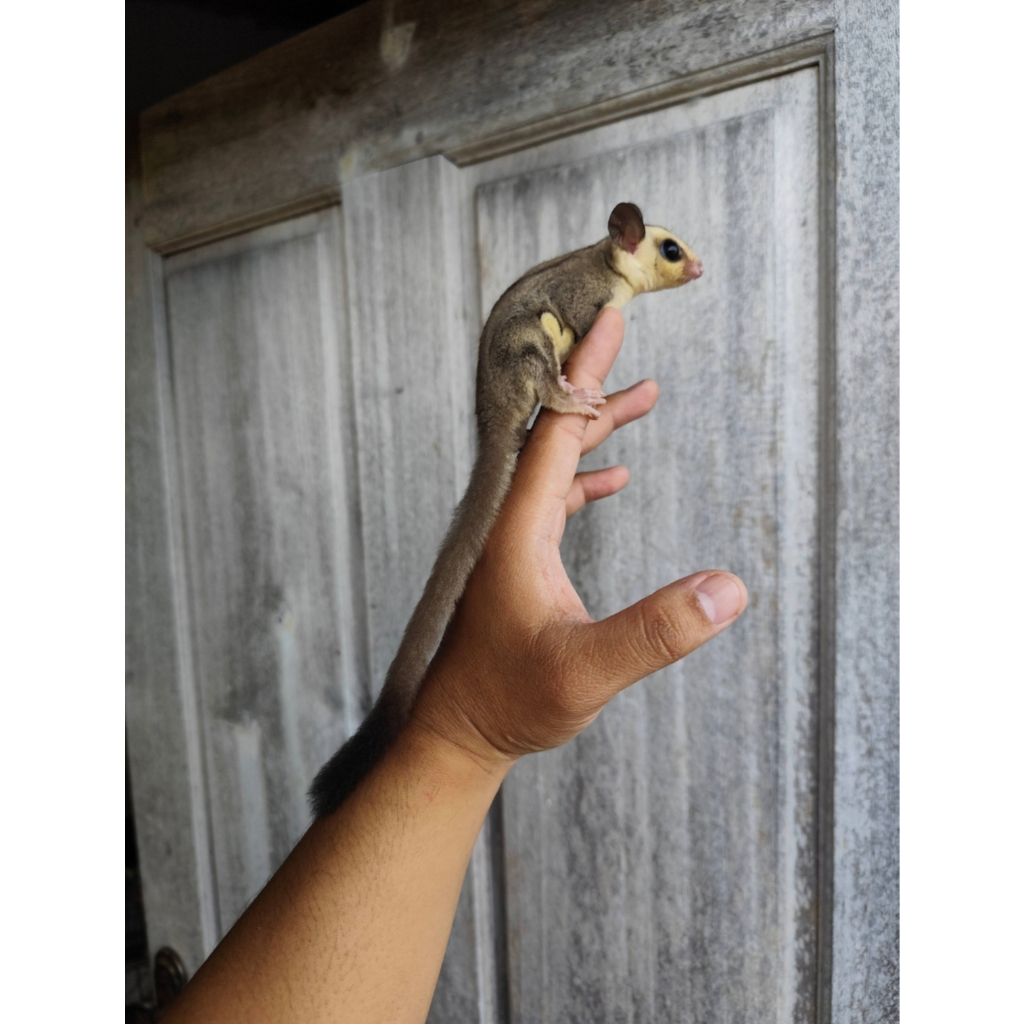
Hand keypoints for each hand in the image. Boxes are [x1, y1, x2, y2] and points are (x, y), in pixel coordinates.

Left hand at [412, 307, 746, 765]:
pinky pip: (553, 497)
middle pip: (552, 430)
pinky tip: (614, 477)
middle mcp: (508, 520)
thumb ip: (658, 631)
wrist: (458, 732)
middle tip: (627, 337)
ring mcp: (510, 539)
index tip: (610, 321)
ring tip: (641, 398)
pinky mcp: (518, 561)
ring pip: (554, 462)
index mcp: (517, 525)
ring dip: (594, 425)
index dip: (585, 372)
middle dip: (591, 381)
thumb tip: (728, 589)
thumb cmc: (509, 702)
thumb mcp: (589, 669)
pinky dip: (585, 475)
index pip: (556, 428)